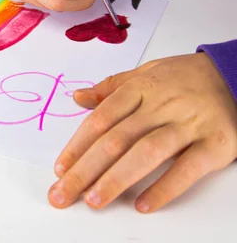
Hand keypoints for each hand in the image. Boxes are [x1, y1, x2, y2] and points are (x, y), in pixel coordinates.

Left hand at [48, 53, 236, 212]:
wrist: (234, 73)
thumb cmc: (183, 77)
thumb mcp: (144, 74)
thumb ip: (111, 88)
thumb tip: (78, 97)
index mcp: (139, 89)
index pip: (101, 120)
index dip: (77, 145)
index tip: (60, 169)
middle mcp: (160, 106)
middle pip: (116, 140)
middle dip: (85, 170)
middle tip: (63, 194)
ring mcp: (189, 124)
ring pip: (146, 153)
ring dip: (116, 179)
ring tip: (93, 200)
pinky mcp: (216, 143)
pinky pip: (188, 168)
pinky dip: (165, 188)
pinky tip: (143, 205)